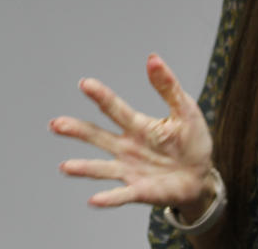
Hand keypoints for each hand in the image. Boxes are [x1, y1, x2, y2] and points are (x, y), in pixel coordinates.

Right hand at [50, 53, 213, 209]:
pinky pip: (121, 195)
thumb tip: (153, 58)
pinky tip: (93, 199)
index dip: (101, 96)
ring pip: (102, 168)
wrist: (201, 176)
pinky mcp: (140, 191)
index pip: (115, 108)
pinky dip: (108, 198)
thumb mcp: (185, 109)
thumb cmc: (192, 141)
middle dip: (77, 130)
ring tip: (65, 166)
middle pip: (98, 137)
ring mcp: (131, 170)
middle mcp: (128, 148)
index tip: (85, 84)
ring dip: (84, 168)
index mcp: (139, 126)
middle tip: (56, 124)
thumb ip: (168, 86)